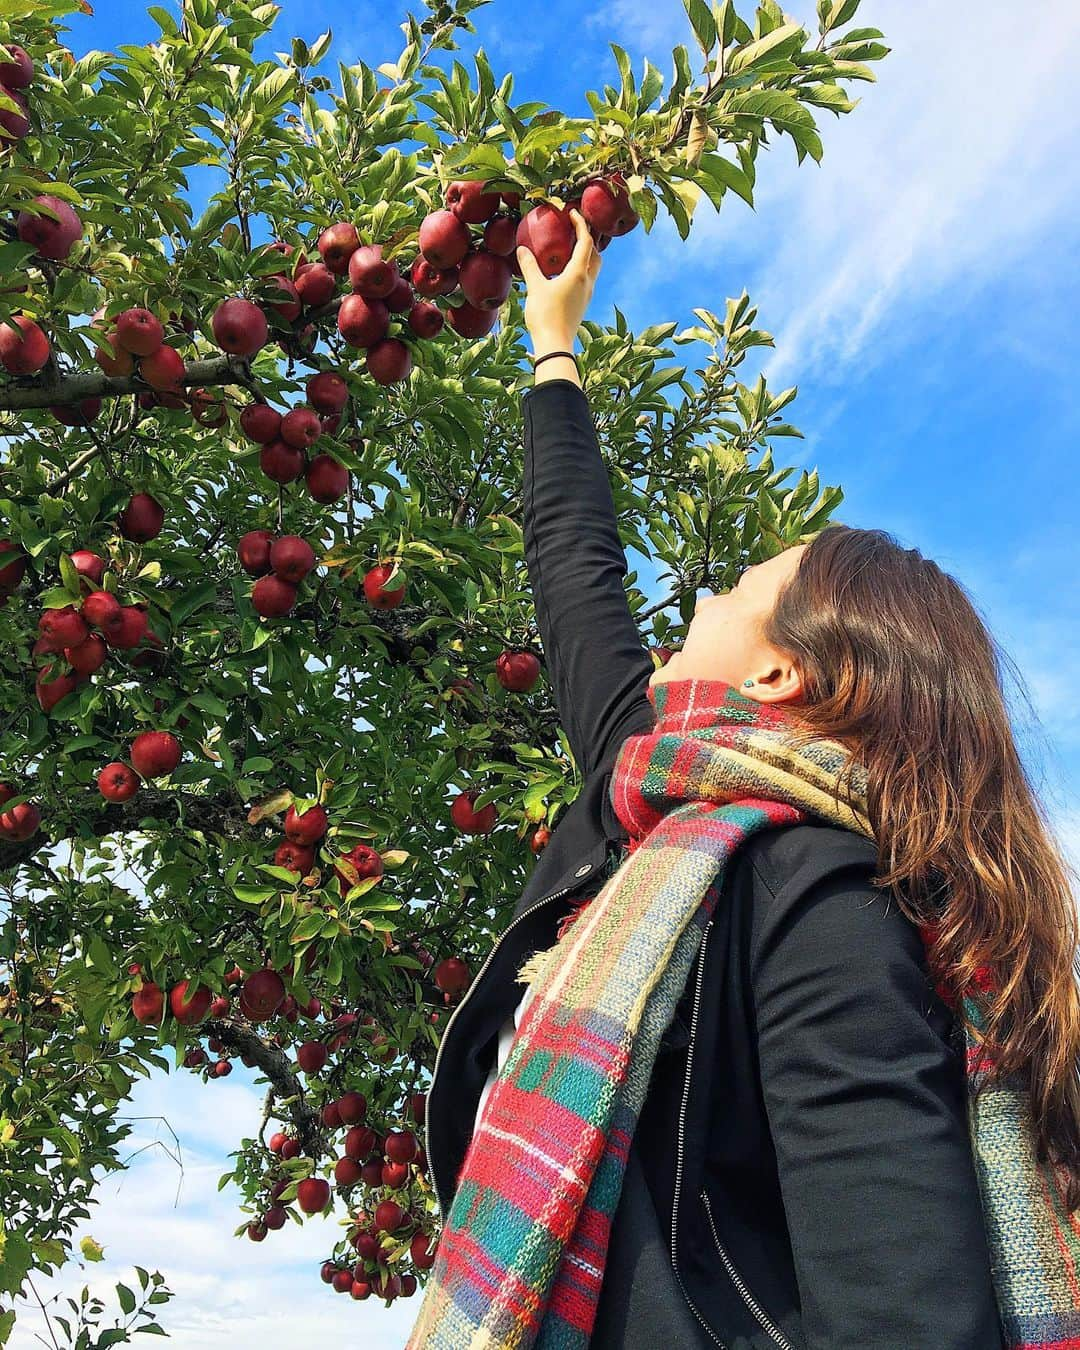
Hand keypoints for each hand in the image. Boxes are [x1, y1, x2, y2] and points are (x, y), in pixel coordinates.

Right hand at [515, 208, 601, 350]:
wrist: (555, 345)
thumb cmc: (545, 315)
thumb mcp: (535, 287)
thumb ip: (530, 266)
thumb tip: (522, 249)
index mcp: (579, 273)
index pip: (585, 241)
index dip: (580, 224)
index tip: (572, 212)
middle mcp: (587, 282)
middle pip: (595, 254)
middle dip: (587, 239)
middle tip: (574, 231)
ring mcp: (586, 294)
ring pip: (592, 268)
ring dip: (586, 255)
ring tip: (570, 249)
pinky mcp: (582, 304)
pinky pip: (585, 280)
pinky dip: (580, 269)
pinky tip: (564, 272)